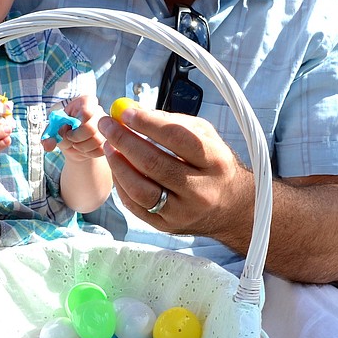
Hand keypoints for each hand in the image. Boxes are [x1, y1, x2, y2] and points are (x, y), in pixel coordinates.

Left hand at [42, 95, 106, 164]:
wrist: (73, 143)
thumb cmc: (64, 129)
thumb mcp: (53, 129)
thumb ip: (49, 134)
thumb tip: (48, 145)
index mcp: (85, 102)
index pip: (87, 110)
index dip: (76, 122)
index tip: (69, 127)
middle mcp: (99, 112)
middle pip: (90, 128)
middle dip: (76, 137)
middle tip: (69, 138)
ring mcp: (106, 127)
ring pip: (96, 141)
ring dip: (81, 147)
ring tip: (75, 143)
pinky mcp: (109, 141)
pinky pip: (100, 150)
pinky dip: (88, 153)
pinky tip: (83, 149)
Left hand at [98, 103, 251, 237]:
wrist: (231, 208)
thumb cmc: (213, 166)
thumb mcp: (207, 138)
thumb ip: (175, 123)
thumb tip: (136, 112)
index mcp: (215, 162)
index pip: (177, 138)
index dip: (147, 123)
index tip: (125, 112)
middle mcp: (200, 190)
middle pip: (154, 164)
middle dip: (124, 141)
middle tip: (107, 125)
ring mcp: (183, 212)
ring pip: (141, 189)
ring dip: (118, 165)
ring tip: (108, 147)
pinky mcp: (168, 226)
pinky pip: (136, 207)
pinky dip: (121, 186)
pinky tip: (117, 169)